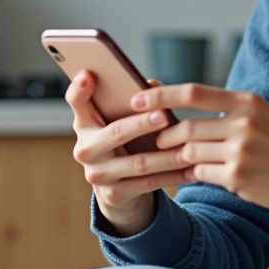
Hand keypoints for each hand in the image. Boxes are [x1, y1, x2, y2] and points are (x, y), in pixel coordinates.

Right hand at [64, 70, 190, 235]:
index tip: (88, 74)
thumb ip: (132, 100)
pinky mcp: (113, 194)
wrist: (115, 184)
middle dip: (141, 124)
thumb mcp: (120, 120)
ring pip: (138, 163)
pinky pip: (148, 184)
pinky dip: (172, 177)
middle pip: (115, 133)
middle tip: (164, 116)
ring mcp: (97, 174)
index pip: (76, 102)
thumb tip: (154, 85)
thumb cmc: (122, 140)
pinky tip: (192, 170)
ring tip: (190, 147)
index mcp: (85, 123)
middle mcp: (85, 149)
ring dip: (167, 155)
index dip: (80, 89)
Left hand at [139, 84, 268, 214]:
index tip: (137, 98)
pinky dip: (197, 175)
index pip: (192, 92)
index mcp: (246, 101)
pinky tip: (207, 174)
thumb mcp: (260, 114)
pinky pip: (201, 174)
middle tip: (158, 142)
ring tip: (180, 160)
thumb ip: (226, 109)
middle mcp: (243, 123)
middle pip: (185, 128)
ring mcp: (241, 151)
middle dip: (165, 137)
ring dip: (181, 159)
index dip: (160, 95)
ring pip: (189, 153)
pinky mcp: (238, 177)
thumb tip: (182, 106)